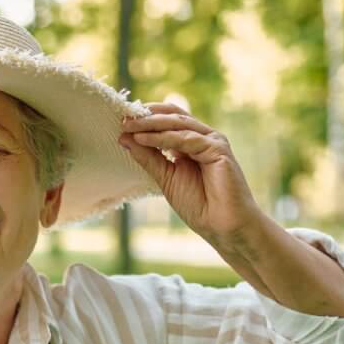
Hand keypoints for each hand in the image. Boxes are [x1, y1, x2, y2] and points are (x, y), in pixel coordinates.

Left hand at [118, 103, 264, 248]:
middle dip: (146, 117)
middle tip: (123, 119)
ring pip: (178, 124)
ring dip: (151, 124)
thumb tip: (125, 138)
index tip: (121, 121)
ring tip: (129, 127)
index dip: (146, 119)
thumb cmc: (199, 205)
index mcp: (191, 143)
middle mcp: (202, 138)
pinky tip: (143, 139)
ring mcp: (212, 141)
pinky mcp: (218, 149)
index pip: (167, 121)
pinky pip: (186, 139)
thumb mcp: (165, 178)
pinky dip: (163, 138)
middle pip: (172, 117)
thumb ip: (148, 157)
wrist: (222, 226)